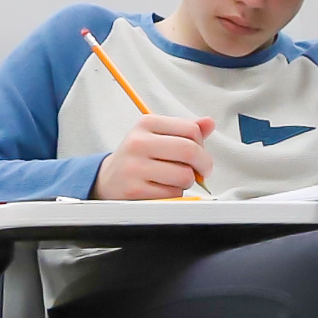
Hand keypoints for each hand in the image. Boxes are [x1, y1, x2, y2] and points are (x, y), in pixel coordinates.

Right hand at [95, 112, 211, 201]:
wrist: (108, 180)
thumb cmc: (138, 158)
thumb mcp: (157, 137)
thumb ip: (184, 130)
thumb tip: (209, 123)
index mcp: (146, 124)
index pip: (190, 129)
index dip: (202, 145)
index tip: (201, 154)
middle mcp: (138, 142)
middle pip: (189, 150)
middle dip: (203, 164)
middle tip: (202, 171)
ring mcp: (135, 166)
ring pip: (184, 175)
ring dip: (187, 181)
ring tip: (174, 179)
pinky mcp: (134, 190)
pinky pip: (173, 194)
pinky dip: (175, 194)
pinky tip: (162, 189)